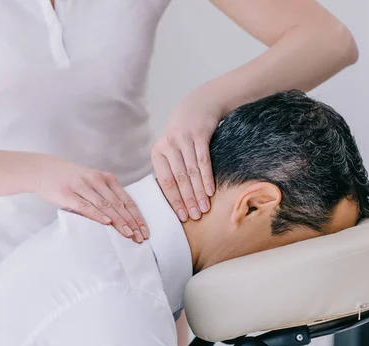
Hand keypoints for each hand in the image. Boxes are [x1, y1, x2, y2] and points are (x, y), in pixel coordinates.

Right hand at [31, 155, 148, 242]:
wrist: (43, 169)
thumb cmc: (71, 179)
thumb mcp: (93, 182)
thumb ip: (107, 195)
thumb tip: (124, 216)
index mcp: (107, 179)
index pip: (127, 200)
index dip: (137, 216)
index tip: (145, 231)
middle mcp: (97, 181)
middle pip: (119, 205)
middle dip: (132, 222)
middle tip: (140, 237)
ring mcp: (83, 186)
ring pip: (105, 206)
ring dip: (119, 222)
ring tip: (128, 235)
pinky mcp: (68, 193)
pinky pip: (86, 206)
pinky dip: (97, 215)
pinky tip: (107, 223)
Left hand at [151, 94, 220, 221]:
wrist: (198, 105)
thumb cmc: (183, 132)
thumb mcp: (171, 147)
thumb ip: (170, 168)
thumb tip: (173, 198)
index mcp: (158, 152)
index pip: (166, 182)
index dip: (173, 200)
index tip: (181, 216)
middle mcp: (169, 145)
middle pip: (179, 179)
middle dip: (187, 200)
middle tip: (194, 217)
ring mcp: (184, 140)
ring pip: (191, 173)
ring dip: (199, 193)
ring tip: (204, 208)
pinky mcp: (199, 135)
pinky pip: (203, 161)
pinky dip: (207, 178)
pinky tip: (210, 191)